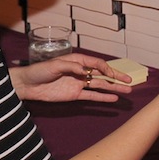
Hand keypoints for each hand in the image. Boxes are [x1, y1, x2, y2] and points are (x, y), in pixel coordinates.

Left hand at [10, 53, 132, 102]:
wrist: (28, 85)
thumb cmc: (40, 71)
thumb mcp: (55, 65)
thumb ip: (71, 66)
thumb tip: (85, 71)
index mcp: (78, 61)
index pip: (97, 64)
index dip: (107, 69)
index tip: (114, 75)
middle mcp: (81, 72)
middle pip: (103, 74)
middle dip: (117, 77)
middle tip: (130, 81)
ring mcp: (79, 84)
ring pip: (101, 85)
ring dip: (114, 88)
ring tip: (127, 91)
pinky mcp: (75, 95)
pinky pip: (92, 96)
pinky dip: (103, 97)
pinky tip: (114, 99)